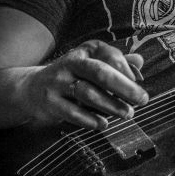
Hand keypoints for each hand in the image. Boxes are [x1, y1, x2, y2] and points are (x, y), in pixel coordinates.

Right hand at [21, 40, 148, 130]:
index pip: (110, 56)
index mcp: (85, 51)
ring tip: (127, 114)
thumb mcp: (92, 64)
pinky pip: (72, 112)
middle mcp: (71, 63)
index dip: (127, 71)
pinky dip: (89, 119)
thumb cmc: (73, 76)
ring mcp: (58, 82)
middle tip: (142, 100)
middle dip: (124, 87)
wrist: (32, 89)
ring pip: (87, 93)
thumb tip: (140, 61)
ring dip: (111, 105)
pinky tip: (103, 124)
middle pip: (100, 73)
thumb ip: (116, 63)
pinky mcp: (50, 102)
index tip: (139, 84)